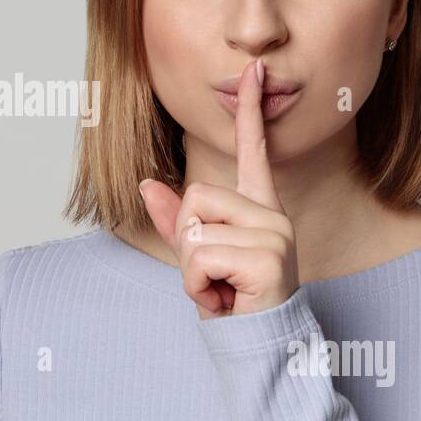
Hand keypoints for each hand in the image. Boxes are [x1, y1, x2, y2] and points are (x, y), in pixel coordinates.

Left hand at [138, 58, 299, 319]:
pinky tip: (227, 300)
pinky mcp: (268, 259)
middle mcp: (272, 215)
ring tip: (222, 289)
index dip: (250, 111)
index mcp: (258, 209)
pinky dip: (199, 287)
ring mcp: (274, 234)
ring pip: (194, 230)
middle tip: (215, 275)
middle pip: (195, 196)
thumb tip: (146, 185)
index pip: (254, 151)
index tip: (253, 69)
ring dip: (192, 270)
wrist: (260, 350)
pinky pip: (201, 257)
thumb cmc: (234, 303)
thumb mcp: (197, 259)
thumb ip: (175, 223)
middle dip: (188, 241)